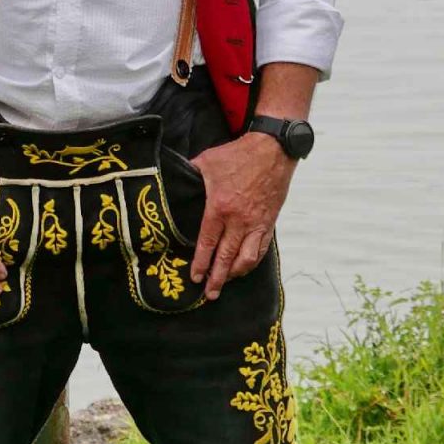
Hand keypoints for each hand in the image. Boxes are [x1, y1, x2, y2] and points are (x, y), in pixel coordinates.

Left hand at [186, 133, 294, 299]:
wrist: (272, 149)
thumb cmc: (238, 154)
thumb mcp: (207, 162)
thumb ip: (190, 177)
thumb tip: (171, 182)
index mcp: (220, 207)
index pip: (208, 243)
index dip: (201, 263)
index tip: (195, 278)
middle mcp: (239, 220)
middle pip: (226, 257)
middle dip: (217, 278)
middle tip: (209, 294)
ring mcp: (256, 222)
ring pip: (247, 258)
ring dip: (235, 273)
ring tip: (226, 282)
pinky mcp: (269, 221)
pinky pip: (261, 247)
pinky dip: (252, 261)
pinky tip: (245, 267)